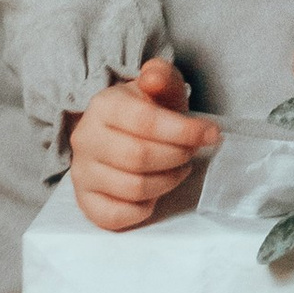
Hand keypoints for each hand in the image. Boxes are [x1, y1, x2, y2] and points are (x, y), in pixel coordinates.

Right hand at [67, 56, 216, 230]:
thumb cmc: (147, 110)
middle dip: (177, 156)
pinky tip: (153, 193)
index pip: (146, 122)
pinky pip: (116, 216)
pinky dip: (142, 209)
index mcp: (104, 105)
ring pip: (132, 189)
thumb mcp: (160, 87)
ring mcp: (82, 173)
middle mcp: (86, 138)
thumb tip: (153, 77)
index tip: (212, 134)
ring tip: (179, 169)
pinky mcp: (85, 201)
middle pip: (139, 158)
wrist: (118, 131)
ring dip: (167, 182)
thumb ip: (162, 76)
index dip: (184, 131)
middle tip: (191, 152)